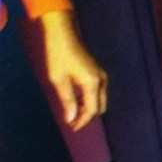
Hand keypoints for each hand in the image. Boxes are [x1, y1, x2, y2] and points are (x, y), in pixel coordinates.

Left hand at [37, 10, 107, 129]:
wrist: (63, 34)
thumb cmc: (59, 55)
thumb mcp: (58, 79)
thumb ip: (67, 100)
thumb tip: (71, 118)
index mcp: (92, 83)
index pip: (92, 110)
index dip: (83, 121)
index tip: (72, 127)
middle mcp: (101, 81)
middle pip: (100, 107)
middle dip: (88, 117)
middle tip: (73, 122)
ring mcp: (102, 76)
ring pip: (100, 101)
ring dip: (89, 109)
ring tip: (74, 113)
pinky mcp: (99, 73)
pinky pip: (98, 92)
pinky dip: (90, 100)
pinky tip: (78, 100)